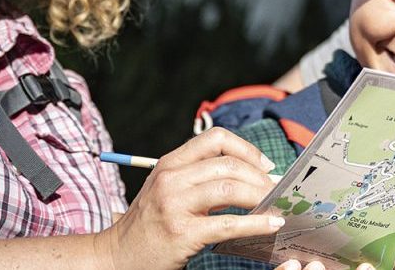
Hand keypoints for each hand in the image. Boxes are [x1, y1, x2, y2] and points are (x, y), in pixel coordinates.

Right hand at [95, 127, 283, 269]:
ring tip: (277, 205)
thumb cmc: (149, 224)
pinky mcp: (182, 233)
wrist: (117, 255)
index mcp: (170, 164)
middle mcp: (171, 179)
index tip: (265, 166)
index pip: (215, 139)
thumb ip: (201, 180)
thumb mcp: (167, 190)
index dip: (246, 149)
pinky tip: (272, 224)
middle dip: (260, 177)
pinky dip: (256, 223)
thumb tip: (250, 178)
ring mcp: (174, 205)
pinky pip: (228, 224)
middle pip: (229, 165)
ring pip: (230, 189)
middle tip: (278, 191)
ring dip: (261, 196)